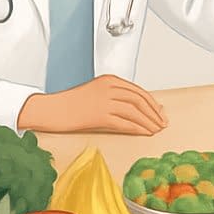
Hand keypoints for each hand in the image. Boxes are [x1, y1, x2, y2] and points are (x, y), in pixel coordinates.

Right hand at [17, 74, 168, 135]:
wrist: (50, 109)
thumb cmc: (70, 104)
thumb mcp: (96, 93)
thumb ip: (114, 97)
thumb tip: (136, 109)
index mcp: (110, 80)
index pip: (138, 91)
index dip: (152, 102)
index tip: (160, 112)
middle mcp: (109, 87)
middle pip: (140, 100)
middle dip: (154, 112)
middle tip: (163, 123)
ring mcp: (104, 101)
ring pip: (135, 111)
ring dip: (148, 121)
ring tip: (156, 130)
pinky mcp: (98, 115)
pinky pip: (124, 122)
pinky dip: (137, 128)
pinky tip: (144, 133)